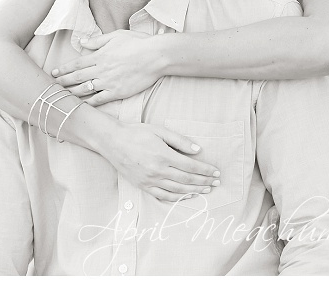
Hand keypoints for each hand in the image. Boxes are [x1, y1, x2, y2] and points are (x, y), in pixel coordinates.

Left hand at [51, 30, 163, 104]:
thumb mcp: (116, 36)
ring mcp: (109, 82)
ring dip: (72, 93)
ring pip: (85, 89)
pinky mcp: (118, 92)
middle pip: (77, 77)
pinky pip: (100, 99)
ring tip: (62, 97)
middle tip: (52, 87)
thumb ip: (97, 40)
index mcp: (99, 55)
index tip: (54, 73)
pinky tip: (81, 106)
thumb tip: (82, 42)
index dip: (64, 69)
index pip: (76, 64)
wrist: (156, 56)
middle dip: (63, 82)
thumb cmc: (137, 43)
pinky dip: (89, 103)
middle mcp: (101, 69)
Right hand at [100, 121, 220, 201]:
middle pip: (187, 180)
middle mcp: (157, 170)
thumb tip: (198, 150)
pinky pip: (163, 195)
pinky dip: (178, 198)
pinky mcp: (142, 185)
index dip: (206, 170)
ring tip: (206, 190)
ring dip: (195, 191)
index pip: (190, 166)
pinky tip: (187, 196)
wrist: (112, 141)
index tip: (216, 172)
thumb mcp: (158, 130)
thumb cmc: (135, 133)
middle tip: (216, 183)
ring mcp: (149, 180)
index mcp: (163, 155)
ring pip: (178, 190)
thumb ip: (179, 140)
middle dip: (204, 181)